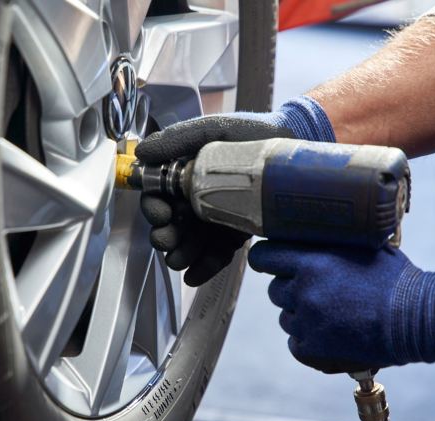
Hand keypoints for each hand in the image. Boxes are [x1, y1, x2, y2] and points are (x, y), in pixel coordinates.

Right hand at [136, 96, 334, 285]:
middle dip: (165, 235)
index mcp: (184, 175)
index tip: (160, 213)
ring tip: (179, 261)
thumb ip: (178, 138)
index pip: (159, 196)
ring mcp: (215, 218)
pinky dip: (204, 267)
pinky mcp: (235, 233)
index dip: (154, 207)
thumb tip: (143, 152)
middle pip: (172, 224)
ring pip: (192, 243)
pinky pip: (217, 254)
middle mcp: (195, 199)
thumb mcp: (212, 129)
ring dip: (181, 254)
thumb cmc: (249, 133)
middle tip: (167, 240)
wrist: (291, 144)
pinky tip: (193, 276)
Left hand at [248, 240, 434, 373]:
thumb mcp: (362, 247)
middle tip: (314, 289)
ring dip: (300, 314)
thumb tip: (314, 232)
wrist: (416, 319)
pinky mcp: (313, 349)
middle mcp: (303, 292)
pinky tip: (328, 333)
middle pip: (275, 289)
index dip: (265, 258)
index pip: (264, 257)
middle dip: (289, 288)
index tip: (267, 259)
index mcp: (311, 263)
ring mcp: (306, 322)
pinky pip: (295, 343)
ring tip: (330, 313)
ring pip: (286, 317)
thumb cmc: (395, 280)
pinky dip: (307, 339)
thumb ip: (332, 243)